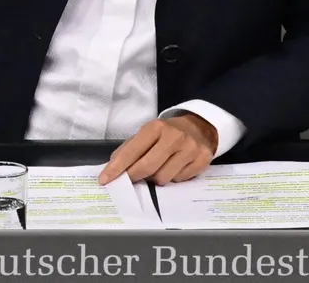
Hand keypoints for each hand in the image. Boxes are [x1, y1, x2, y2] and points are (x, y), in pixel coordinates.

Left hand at [98, 114, 218, 186]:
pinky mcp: (203, 160)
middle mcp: (175, 136)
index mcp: (157, 127)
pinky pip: (179, 180)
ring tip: (159, 168)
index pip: (133, 151)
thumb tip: (112, 166)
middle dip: (134, 177)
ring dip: (156, 178)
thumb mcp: (148, 133)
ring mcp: (191, 149)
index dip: (117, 167)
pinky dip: (173, 178)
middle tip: (129, 181)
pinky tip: (175, 168)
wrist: (199, 128)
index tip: (105, 179)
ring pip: (164, 178)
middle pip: (148, 167)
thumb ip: (130, 148)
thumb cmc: (167, 133)